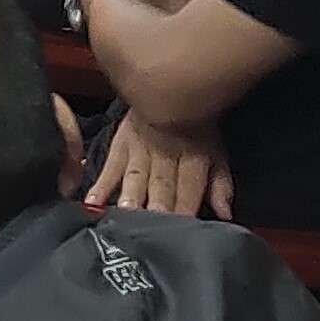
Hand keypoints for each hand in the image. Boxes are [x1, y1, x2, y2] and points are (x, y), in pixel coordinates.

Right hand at [85, 110, 234, 218]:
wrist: (169, 89)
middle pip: (162, 185)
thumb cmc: (196, 129)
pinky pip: (110, 166)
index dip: (184, 210)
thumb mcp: (217, 153)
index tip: (180, 231)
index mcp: (193, 157)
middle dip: (157, 206)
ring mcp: (140, 149)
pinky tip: (93, 201)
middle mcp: (166, 154)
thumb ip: (221, 185)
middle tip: (150, 225)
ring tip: (124, 212)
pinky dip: (101, 184)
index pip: (189, 189)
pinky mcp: (120, 144)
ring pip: (135, 176)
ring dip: (130, 195)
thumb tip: (225, 214)